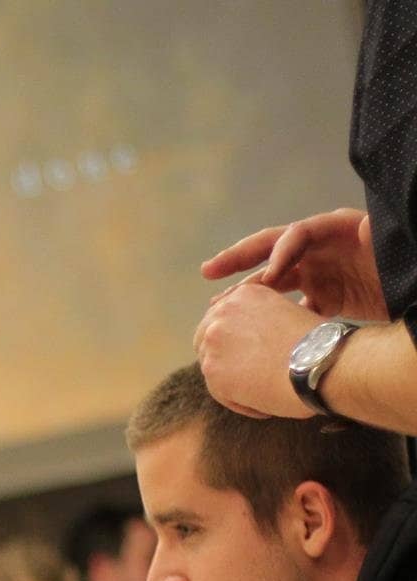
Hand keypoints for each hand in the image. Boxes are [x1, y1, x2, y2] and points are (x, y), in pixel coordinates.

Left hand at [192, 282, 322, 418]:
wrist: (324, 363)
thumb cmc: (322, 345)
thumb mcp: (289, 315)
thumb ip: (262, 321)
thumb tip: (249, 341)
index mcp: (244, 294)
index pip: (222, 317)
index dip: (231, 339)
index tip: (245, 354)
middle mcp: (222, 312)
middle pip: (207, 340)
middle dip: (225, 359)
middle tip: (249, 377)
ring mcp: (213, 341)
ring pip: (214, 368)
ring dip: (235, 383)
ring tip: (267, 393)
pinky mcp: (212, 370)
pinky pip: (220, 393)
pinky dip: (241, 403)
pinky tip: (265, 406)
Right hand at [203, 209, 388, 320]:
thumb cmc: (407, 274)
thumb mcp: (394, 256)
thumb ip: (380, 241)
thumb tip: (368, 224)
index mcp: (341, 232)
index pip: (297, 234)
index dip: (278, 253)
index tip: (266, 278)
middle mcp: (326, 249)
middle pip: (274, 249)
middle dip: (240, 259)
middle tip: (209, 272)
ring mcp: (324, 273)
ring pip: (276, 279)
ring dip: (246, 290)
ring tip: (216, 307)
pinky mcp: (327, 298)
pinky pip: (289, 303)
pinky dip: (269, 314)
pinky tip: (248, 329)